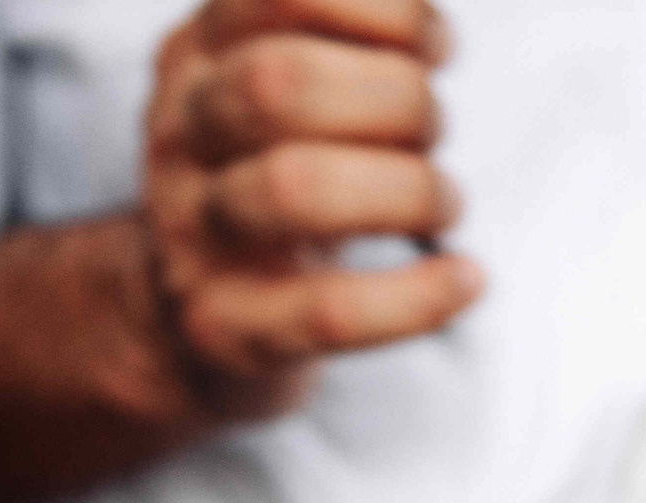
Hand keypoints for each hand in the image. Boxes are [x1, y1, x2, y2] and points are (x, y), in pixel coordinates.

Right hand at [142, 0, 482, 414]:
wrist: (187, 314)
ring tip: (442, 205)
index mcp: (198, 56)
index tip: (431, 47)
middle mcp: (180, 135)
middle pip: (280, 85)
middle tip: (434, 135)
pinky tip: (464, 279)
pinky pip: (329, 311)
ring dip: (406, 191)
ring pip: (295, 189)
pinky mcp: (226, 328)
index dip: (381, 11)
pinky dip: (417, 297)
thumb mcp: (278, 90)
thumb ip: (337, 39)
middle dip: (396, 100)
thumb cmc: (266, 180)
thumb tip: (432, 25)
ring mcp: (193, 235)